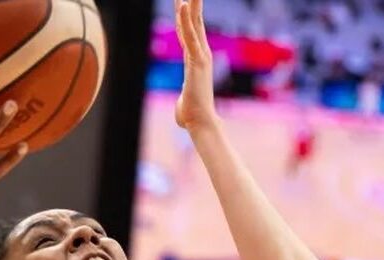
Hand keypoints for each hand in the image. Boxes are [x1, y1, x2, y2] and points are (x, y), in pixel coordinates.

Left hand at [173, 0, 218, 132]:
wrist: (201, 123)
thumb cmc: (191, 116)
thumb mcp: (184, 103)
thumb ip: (183, 101)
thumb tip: (182, 113)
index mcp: (196, 59)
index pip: (189, 32)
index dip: (185, 15)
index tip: (182, 0)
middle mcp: (201, 54)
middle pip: (194, 22)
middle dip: (191, 2)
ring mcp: (200, 56)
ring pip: (194, 24)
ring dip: (191, 4)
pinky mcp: (197, 61)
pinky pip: (190, 37)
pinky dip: (186, 21)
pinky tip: (183, 6)